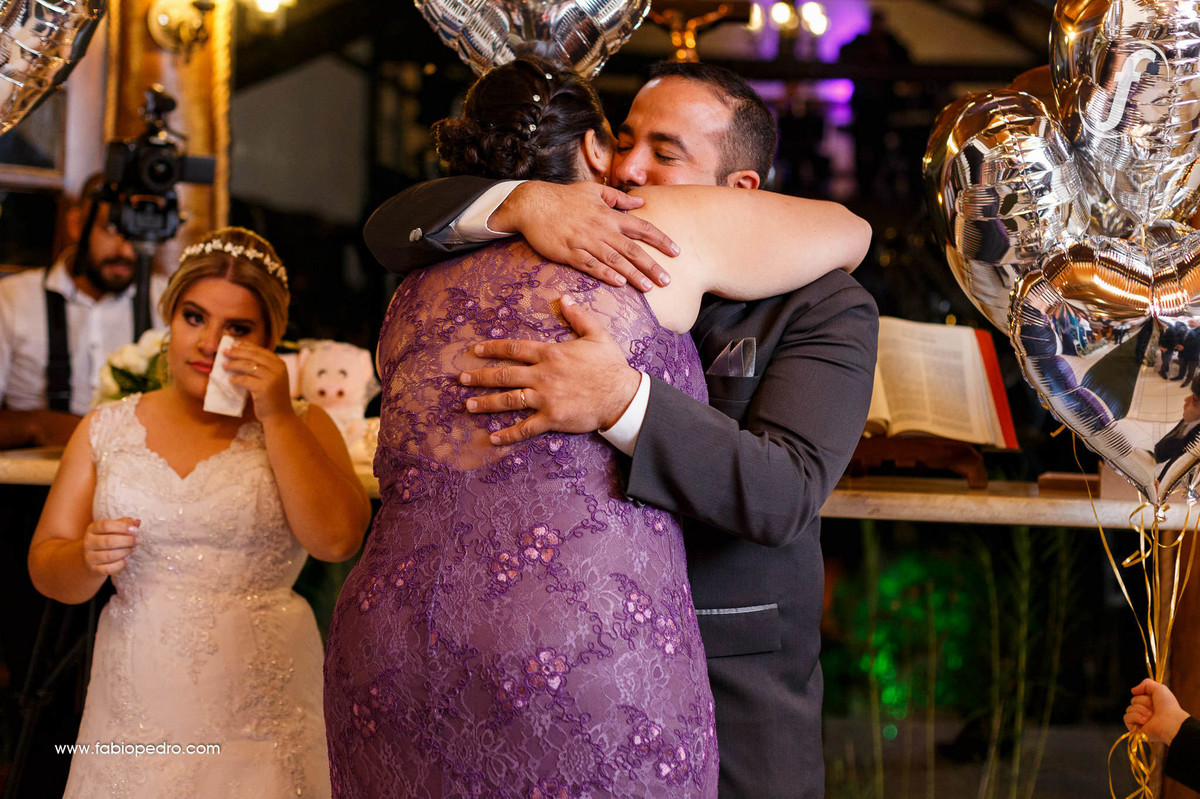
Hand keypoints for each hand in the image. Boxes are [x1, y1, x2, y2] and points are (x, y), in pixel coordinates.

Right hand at [82, 517, 138, 576]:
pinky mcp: (93, 569)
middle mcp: (88, 542)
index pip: (106, 525)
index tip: (135, 530)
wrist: (90, 559)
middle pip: (109, 541)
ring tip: (133, 548)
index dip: (122, 527)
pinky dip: (120, 563)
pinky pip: (109, 568)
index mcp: (92, 529)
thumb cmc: (106, 539)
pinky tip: (126, 558)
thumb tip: (137, 521)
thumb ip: (125, 523)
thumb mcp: (113, 528)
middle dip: (127, 540)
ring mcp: (89, 557)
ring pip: (110, 555)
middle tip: (137, 540)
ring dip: (126, 552)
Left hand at [223, 342, 293, 419]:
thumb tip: (241, 355)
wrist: (280, 416)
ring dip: (233, 364)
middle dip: (237, 352)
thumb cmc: (272, 398)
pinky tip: (230, 379)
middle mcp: (278, 369)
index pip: (260, 351)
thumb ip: (263, 367)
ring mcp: (272, 378)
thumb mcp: (272, 378)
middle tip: (224, 352)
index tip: (234, 344)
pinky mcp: (264, 388)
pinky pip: (245, 380)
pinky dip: (236, 379)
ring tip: (224, 365)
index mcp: (280, 364)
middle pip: (253, 356)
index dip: (246, 346)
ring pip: (248, 366)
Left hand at [460, 295, 641, 445]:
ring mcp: (545, 398)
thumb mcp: (597, 334)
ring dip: (485, 403)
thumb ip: (579, 316)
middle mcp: (542, 374)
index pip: (514, 348)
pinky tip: (492, 437)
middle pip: (504, 375)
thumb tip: (565, 299)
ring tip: (468, 404)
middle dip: (480, 377)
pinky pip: (525, 428)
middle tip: (461, 379)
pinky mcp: (552, 418)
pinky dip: (508, 434)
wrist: (623, 395)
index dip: (492, 349)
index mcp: (550, 353)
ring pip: (508, 400)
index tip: (476, 351)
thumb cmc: (611, 365)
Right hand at [490, 181, 677, 291]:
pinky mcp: (569, 252)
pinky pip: (590, 265)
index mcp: (609, 214)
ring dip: (633, 275)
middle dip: (652, 265)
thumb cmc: (564, 197)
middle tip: (667, 280)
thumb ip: (618, 197)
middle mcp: (601, 228)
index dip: (660, 240)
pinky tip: (619, 283)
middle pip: (632, 249)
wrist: (533, 204)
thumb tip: (640, 202)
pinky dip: (605, 274)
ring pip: (614, 260)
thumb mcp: (593, 191)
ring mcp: (585, 241)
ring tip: (649, 288)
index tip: (676, 252)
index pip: (642, 227)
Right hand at [1125, 678, 1189, 743]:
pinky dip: (1136, 717)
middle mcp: (1145, 713)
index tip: (1154, 699)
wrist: (1171, 722)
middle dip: (1143, 702)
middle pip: (1133, 701)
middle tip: (1154, 709)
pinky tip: (1145, 721)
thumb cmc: (1168, 706)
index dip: (1145, 696)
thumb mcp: (1159, 688)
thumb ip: (1145, 683)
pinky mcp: (1135, 729)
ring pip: (1129, 709)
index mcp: (1151, 705)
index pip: (1138, 695)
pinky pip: (1126, 717)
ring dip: (1141, 710)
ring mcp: (1140, 721)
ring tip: (1151, 716)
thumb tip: (1133, 691)